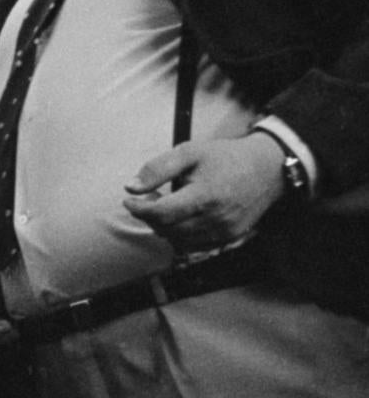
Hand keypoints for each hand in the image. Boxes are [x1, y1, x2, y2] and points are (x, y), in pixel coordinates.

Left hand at [123, 133, 285, 250]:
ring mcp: (225, 231)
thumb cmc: (226, 158)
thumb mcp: (190, 152)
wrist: (268, 168)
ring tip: (165, 206)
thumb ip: (158, 169)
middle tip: (147, 199)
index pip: (161, 214)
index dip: (139, 209)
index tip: (128, 200)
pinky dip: (180, 234)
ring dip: (163, 227)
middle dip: (149, 216)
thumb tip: (131, 187)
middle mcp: (216, 219)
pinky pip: (194, 245)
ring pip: (178, 240)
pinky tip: (180, 217)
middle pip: (167, 229)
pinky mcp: (230, 237)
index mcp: (206, 196)